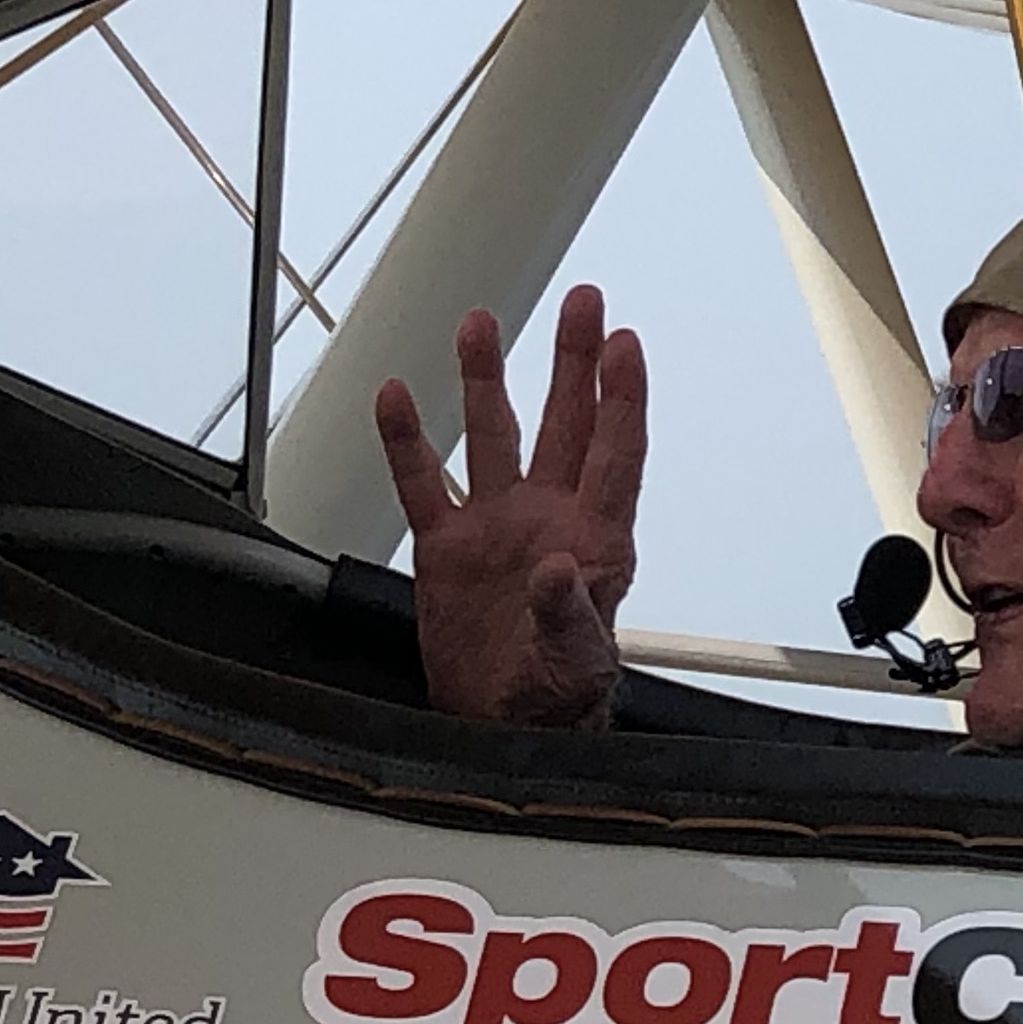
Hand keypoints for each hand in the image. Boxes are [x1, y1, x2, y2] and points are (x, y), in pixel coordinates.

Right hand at [374, 288, 645, 729]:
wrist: (506, 722)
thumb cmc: (558, 694)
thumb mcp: (575, 662)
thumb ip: (568, 614)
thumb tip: (560, 570)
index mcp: (595, 539)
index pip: (617, 453)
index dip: (622, 398)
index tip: (624, 344)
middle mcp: (549, 517)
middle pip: (565, 423)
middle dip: (573, 362)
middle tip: (584, 300)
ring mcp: (498, 525)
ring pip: (491, 435)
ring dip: (486, 380)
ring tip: (480, 323)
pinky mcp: (448, 546)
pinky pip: (423, 481)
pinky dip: (409, 441)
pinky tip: (398, 395)